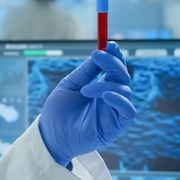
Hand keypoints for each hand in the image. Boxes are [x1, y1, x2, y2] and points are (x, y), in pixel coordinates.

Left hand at [38, 41, 134, 165]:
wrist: (50, 135)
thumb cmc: (58, 112)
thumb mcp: (69, 85)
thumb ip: (86, 72)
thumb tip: (99, 53)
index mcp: (101, 87)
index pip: (114, 69)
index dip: (115, 56)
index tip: (110, 44)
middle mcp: (110, 98)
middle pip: (123, 76)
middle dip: (113, 63)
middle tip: (99, 56)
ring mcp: (114, 111)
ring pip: (124, 91)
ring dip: (105, 85)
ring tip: (85, 90)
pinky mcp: (116, 126)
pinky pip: (128, 111)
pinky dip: (119, 100)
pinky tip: (105, 96)